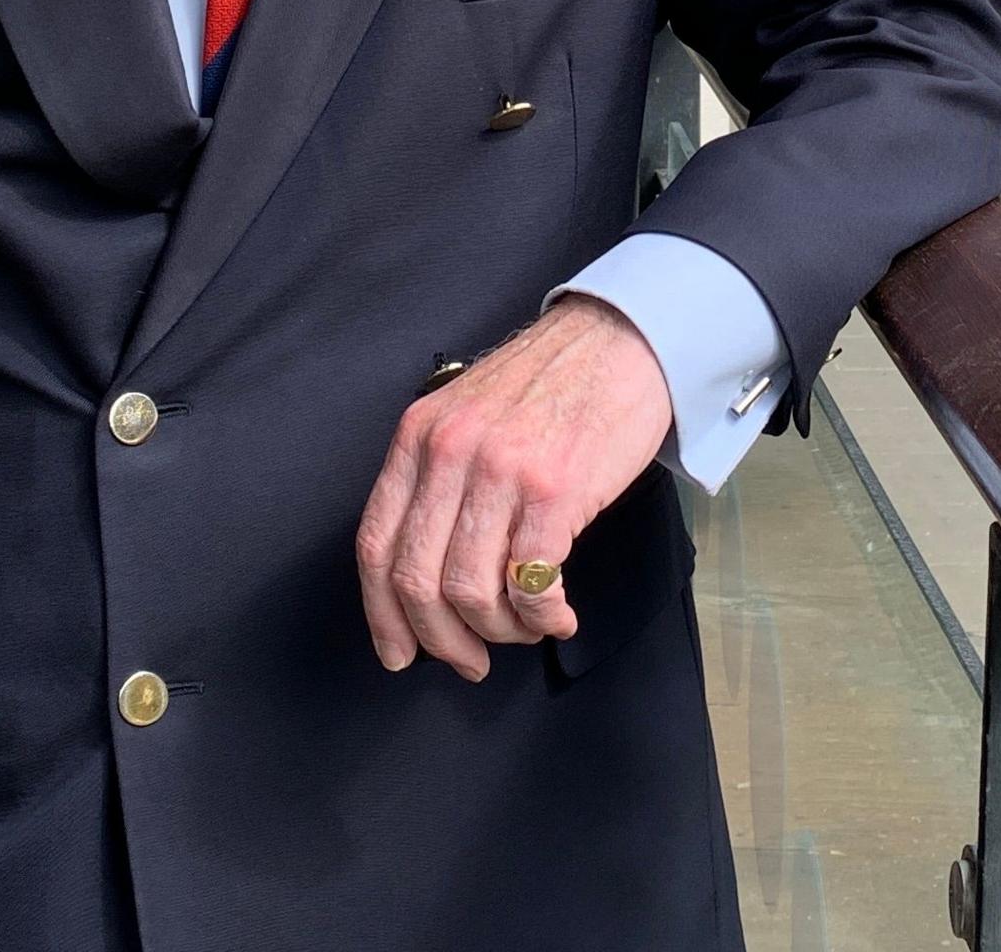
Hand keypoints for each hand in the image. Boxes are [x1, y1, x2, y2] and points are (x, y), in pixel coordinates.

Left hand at [353, 295, 671, 678]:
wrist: (624, 339)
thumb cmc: (552, 382)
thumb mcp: (468, 413)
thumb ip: (439, 478)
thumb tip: (429, 571)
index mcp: (418, 436)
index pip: (375, 544)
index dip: (382, 614)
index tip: (398, 652)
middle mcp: (449, 452)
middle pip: (416, 579)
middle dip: (441, 639)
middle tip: (470, 660)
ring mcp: (500, 471)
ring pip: (470, 589)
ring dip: (500, 630)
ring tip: (526, 627)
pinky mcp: (555, 490)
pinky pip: (531, 582)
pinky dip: (541, 617)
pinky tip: (557, 616)